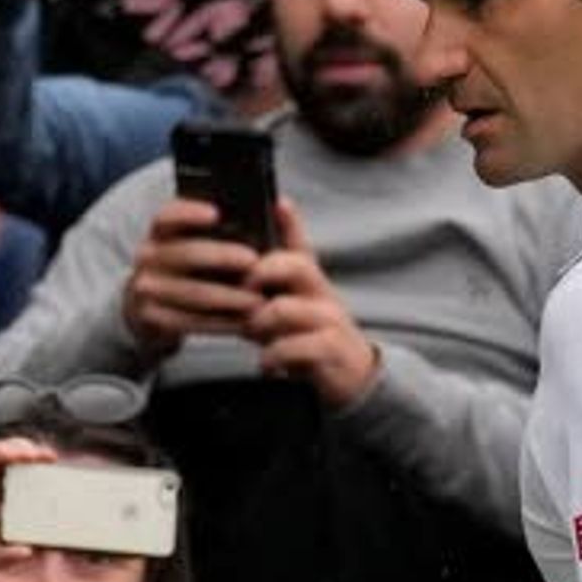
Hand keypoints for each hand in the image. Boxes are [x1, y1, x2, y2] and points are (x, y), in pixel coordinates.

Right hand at [123, 197, 263, 357]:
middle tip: (254, 261)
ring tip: (258, 300)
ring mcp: (146, 288)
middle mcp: (148, 256)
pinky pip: (189, 321)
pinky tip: (245, 321)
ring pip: (191, 292)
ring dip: (228, 297)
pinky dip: (221, 322)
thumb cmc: (197, 270)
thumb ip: (238, 227)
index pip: (167, 215)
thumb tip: (280, 206)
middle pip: (185, 253)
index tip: (216, 213)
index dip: (189, 212)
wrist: (156, 310)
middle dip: (221, 256)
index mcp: (161, 232)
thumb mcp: (207, 245)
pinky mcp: (152, 318)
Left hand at [245, 203, 382, 409]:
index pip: (300, 244)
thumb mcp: (288, 307)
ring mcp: (331, 320)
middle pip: (297, 266)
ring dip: (259, 322)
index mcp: (310, 281)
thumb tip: (231, 265)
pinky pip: (295, 346)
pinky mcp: (333, 349)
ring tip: (251, 334)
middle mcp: (322, 294)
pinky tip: (266, 365)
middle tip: (243, 291)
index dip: (291, 223)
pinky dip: (273, 356)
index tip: (279, 204)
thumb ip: (267, 284)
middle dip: (262, 273)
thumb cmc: (308, 338)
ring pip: (287, 308)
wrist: (350, 377)